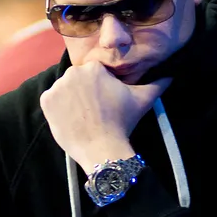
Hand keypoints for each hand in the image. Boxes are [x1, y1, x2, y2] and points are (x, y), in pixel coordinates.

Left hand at [40, 63, 170, 173]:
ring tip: (83, 117)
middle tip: (95, 112)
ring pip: (64, 89)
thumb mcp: (142, 100)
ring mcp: (57, 86)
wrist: (103, 148)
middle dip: (85, 92)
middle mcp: (73, 72)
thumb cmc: (123, 122)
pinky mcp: (46, 101)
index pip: (95, 73)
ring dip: (71, 100)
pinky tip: (71, 119)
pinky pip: (51, 101)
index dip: (100, 88)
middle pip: (78, 80)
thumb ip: (156, 84)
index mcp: (94, 67)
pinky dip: (58, 109)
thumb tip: (170, 75)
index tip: (104, 103)